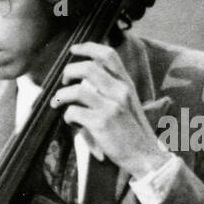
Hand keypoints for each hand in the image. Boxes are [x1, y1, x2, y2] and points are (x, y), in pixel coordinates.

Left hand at [51, 43, 171, 177]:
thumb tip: (83, 82)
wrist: (144, 156)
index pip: (108, 55)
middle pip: (87, 67)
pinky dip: (68, 117)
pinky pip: (73, 112)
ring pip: (75, 90)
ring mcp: (111, 107)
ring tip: (58, 103)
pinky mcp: (101, 123)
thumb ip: (111, 90)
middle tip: (64, 82)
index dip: (87, 48)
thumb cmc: (132, 132)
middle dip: (69, 71)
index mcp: (126, 85)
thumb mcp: (128, 104)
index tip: (74, 50)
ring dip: (61, 96)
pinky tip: (73, 123)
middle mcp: (120, 92)